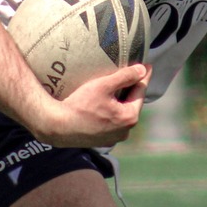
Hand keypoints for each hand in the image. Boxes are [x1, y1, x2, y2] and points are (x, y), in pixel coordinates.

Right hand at [30, 63, 149, 148]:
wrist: (58, 126)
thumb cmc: (80, 105)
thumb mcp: (103, 86)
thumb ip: (125, 76)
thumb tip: (143, 70)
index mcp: (129, 117)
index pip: (140, 91)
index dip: (143, 76)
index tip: (147, 65)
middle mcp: (126, 131)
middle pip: (132, 103)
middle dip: (132, 89)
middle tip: (133, 74)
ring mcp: (114, 138)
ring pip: (122, 114)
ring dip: (121, 101)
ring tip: (119, 88)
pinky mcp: (103, 140)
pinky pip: (113, 122)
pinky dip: (112, 112)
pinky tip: (105, 103)